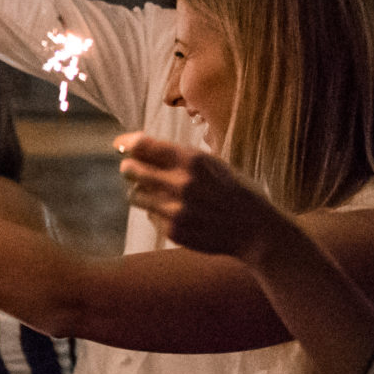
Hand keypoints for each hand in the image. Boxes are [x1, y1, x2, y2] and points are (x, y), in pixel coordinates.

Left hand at [116, 135, 281, 258]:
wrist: (254, 229)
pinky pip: (150, 216)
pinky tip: (179, 213)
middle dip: (130, 168)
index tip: (120, 144)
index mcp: (193, 160)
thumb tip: (134, 144)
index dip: (127, 143)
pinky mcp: (172, 230)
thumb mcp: (211, 164)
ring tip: (159, 192)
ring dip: (141, 192)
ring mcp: (175, 209)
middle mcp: (181, 183)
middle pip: (131, 170)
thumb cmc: (230, 190)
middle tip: (132, 169)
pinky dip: (158, 212)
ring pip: (135, 195)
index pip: (144, 146)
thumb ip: (177, 155)